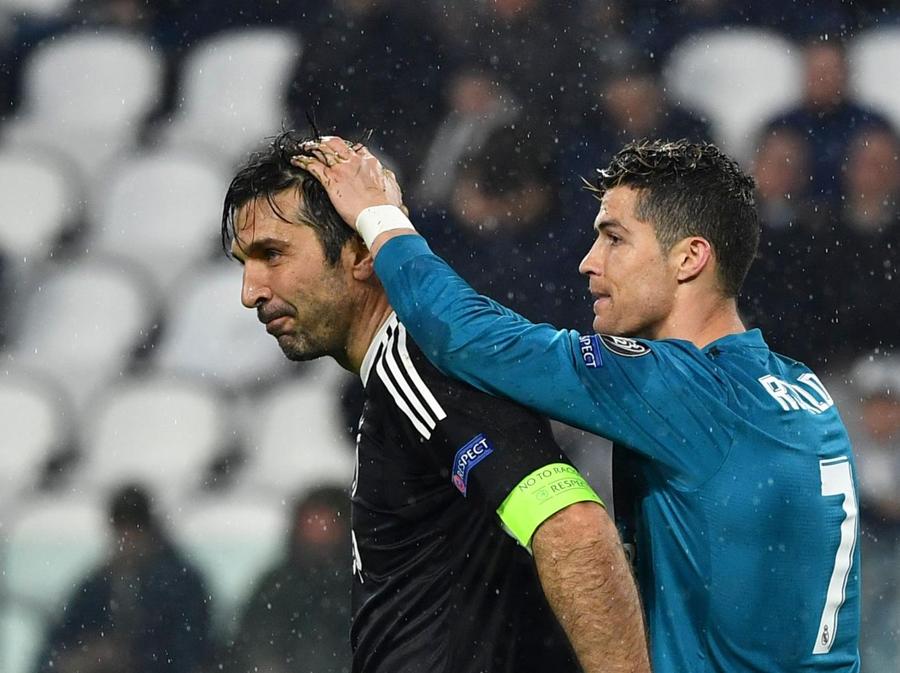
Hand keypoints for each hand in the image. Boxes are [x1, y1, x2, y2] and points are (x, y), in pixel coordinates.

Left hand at [292, 136, 406, 229]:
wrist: (380, 216)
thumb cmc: (387, 208)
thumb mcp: (392, 188)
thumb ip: (387, 180)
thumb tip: (388, 179)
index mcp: (370, 162)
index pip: (356, 148)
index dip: (346, 148)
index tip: (341, 151)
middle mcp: (355, 161)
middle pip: (336, 143)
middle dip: (325, 141)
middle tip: (318, 144)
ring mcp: (342, 169)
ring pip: (323, 150)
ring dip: (311, 147)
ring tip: (304, 148)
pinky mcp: (331, 180)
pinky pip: (312, 165)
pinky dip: (302, 161)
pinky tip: (295, 160)